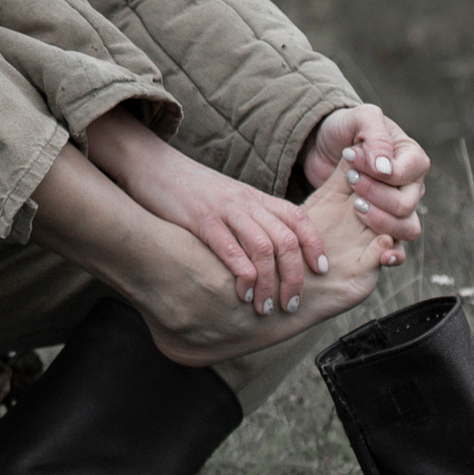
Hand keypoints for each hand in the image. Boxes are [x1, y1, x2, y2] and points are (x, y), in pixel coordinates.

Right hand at [83, 109, 328, 309]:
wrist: (152, 165)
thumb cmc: (190, 190)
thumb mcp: (228, 200)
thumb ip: (250, 220)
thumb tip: (271, 256)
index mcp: (255, 197)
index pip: (299, 218)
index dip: (316, 246)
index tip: (321, 272)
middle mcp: (246, 202)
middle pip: (287, 240)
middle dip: (295, 278)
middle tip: (291, 305)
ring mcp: (225, 210)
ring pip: (264, 248)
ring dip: (269, 284)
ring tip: (265, 309)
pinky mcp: (201, 219)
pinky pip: (231, 249)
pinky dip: (242, 276)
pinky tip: (242, 294)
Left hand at [301, 105, 429, 245]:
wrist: (321, 146)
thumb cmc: (344, 128)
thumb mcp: (359, 118)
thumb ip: (376, 138)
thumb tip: (386, 170)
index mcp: (411, 157)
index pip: (410, 173)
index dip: (382, 172)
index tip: (353, 158)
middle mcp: (411, 185)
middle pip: (407, 204)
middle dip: (376, 195)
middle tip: (349, 179)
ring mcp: (399, 208)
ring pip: (407, 228)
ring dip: (379, 220)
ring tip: (354, 204)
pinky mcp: (382, 226)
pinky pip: (397, 248)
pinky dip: (392, 254)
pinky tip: (381, 254)